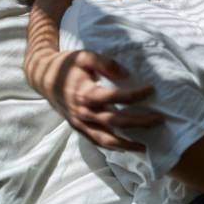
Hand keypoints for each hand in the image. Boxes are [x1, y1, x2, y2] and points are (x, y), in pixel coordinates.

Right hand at [37, 50, 162, 149]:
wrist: (44, 78)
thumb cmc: (67, 65)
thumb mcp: (84, 56)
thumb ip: (105, 63)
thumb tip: (126, 74)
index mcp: (85, 93)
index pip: (116, 97)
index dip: (135, 95)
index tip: (151, 90)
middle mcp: (83, 112)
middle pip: (116, 121)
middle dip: (139, 122)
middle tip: (159, 119)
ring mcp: (80, 123)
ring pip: (106, 139)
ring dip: (127, 144)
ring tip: (145, 147)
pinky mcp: (78, 128)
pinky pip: (96, 142)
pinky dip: (112, 147)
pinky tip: (126, 148)